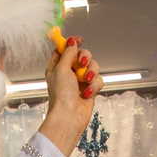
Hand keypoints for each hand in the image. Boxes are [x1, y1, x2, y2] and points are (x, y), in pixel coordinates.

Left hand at [36, 38, 100, 153]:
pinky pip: (98, 80)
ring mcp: (80, 81)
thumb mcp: (61, 69)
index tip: (78, 40)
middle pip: (83, 55)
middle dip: (85, 58)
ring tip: (85, 81)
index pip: (65, 49)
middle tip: (82, 63)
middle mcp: (69, 73)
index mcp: (58, 67)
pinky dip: (94, 86)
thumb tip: (72, 41)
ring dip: (91, 73)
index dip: (72, 43)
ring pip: (93, 67)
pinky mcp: (90, 90)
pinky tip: (87, 94)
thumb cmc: (61, 96)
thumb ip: (68, 53)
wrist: (69, 117)